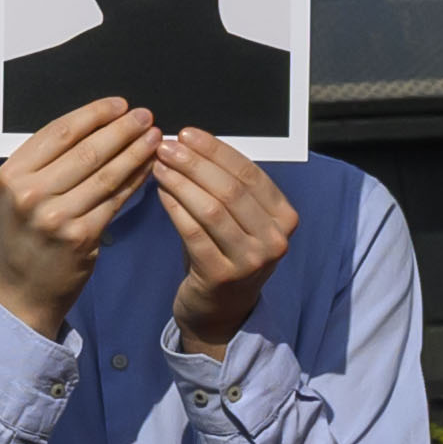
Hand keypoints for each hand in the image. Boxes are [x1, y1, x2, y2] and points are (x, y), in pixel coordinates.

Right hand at [0, 95, 158, 336]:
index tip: (119, 104)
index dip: (94, 114)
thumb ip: (48, 161)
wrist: (21, 288)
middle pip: (87, 150)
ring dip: (136, 151)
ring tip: (155, 136)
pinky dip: (136, 180)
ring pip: (106, 174)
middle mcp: (31, 193)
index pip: (59, 132)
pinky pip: (116, 200)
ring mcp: (57, 216)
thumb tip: (98, 125)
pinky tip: (149, 168)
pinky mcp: (81, 237)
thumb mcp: (20, 192)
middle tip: (146, 116)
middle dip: (122, 129)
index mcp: (13, 174)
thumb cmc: (25, 234)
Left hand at [141, 134, 296, 357]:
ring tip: (158, 165)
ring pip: (211, 209)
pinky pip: (193, 232)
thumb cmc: (226, 253)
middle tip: (165, 146)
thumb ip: (226, 186)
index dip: (216, 150)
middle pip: (230, 189)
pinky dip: (174, 207)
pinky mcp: (221, 275)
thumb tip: (190, 143)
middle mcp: (275, 239)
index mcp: (285, 217)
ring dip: (181, 182)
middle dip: (194, 162)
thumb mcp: (239, 219)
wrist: (221, 309)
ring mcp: (250, 260)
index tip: (187, 134)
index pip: (250, 173)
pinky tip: (160, 192)